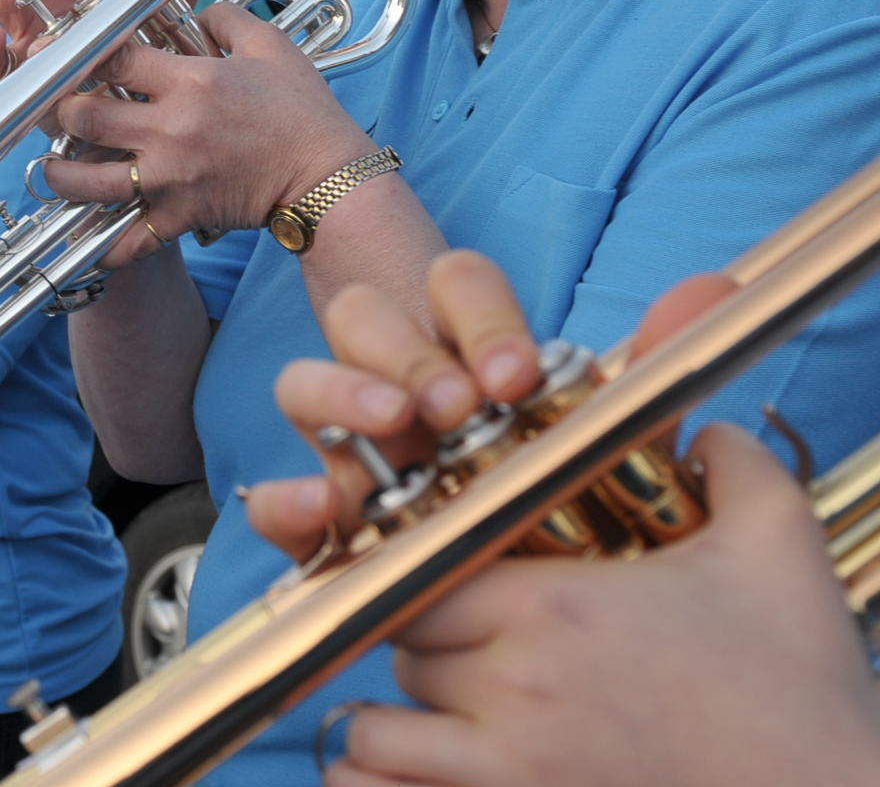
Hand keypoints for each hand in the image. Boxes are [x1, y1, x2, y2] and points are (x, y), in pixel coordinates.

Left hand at [37, 1, 373, 267]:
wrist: (329, 177)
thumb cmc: (304, 112)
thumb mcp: (270, 46)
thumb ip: (226, 18)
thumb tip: (198, 7)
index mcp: (190, 81)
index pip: (113, 58)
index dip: (77, 52)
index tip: (59, 52)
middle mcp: (171, 129)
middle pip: (86, 119)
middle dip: (59, 113)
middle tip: (53, 110)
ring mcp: (171, 177)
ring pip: (90, 183)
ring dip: (61, 177)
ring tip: (52, 169)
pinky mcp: (180, 216)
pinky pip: (130, 240)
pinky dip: (105, 246)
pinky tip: (86, 241)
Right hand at [247, 252, 732, 559]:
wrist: (539, 598)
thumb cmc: (565, 493)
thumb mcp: (609, 434)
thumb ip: (650, 367)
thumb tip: (711, 289)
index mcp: (467, 347)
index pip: (455, 284)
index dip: (479, 315)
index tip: (517, 374)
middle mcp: (399, 382)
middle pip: (363, 317)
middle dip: (407, 354)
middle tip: (457, 405)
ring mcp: (351, 445)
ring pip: (304, 384)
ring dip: (342, 395)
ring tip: (393, 428)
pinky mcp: (327, 518)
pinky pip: (280, 500)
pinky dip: (285, 503)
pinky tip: (316, 509)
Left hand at [326, 422, 879, 786]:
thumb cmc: (803, 691)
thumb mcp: (780, 549)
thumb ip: (736, 466)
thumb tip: (703, 431)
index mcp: (550, 608)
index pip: (416, 573)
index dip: (430, 581)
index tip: (464, 594)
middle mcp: (512, 688)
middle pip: (399, 651)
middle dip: (424, 651)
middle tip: (475, 659)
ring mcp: (508, 774)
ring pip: (378, 737)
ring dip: (399, 728)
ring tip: (449, 725)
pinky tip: (430, 779)